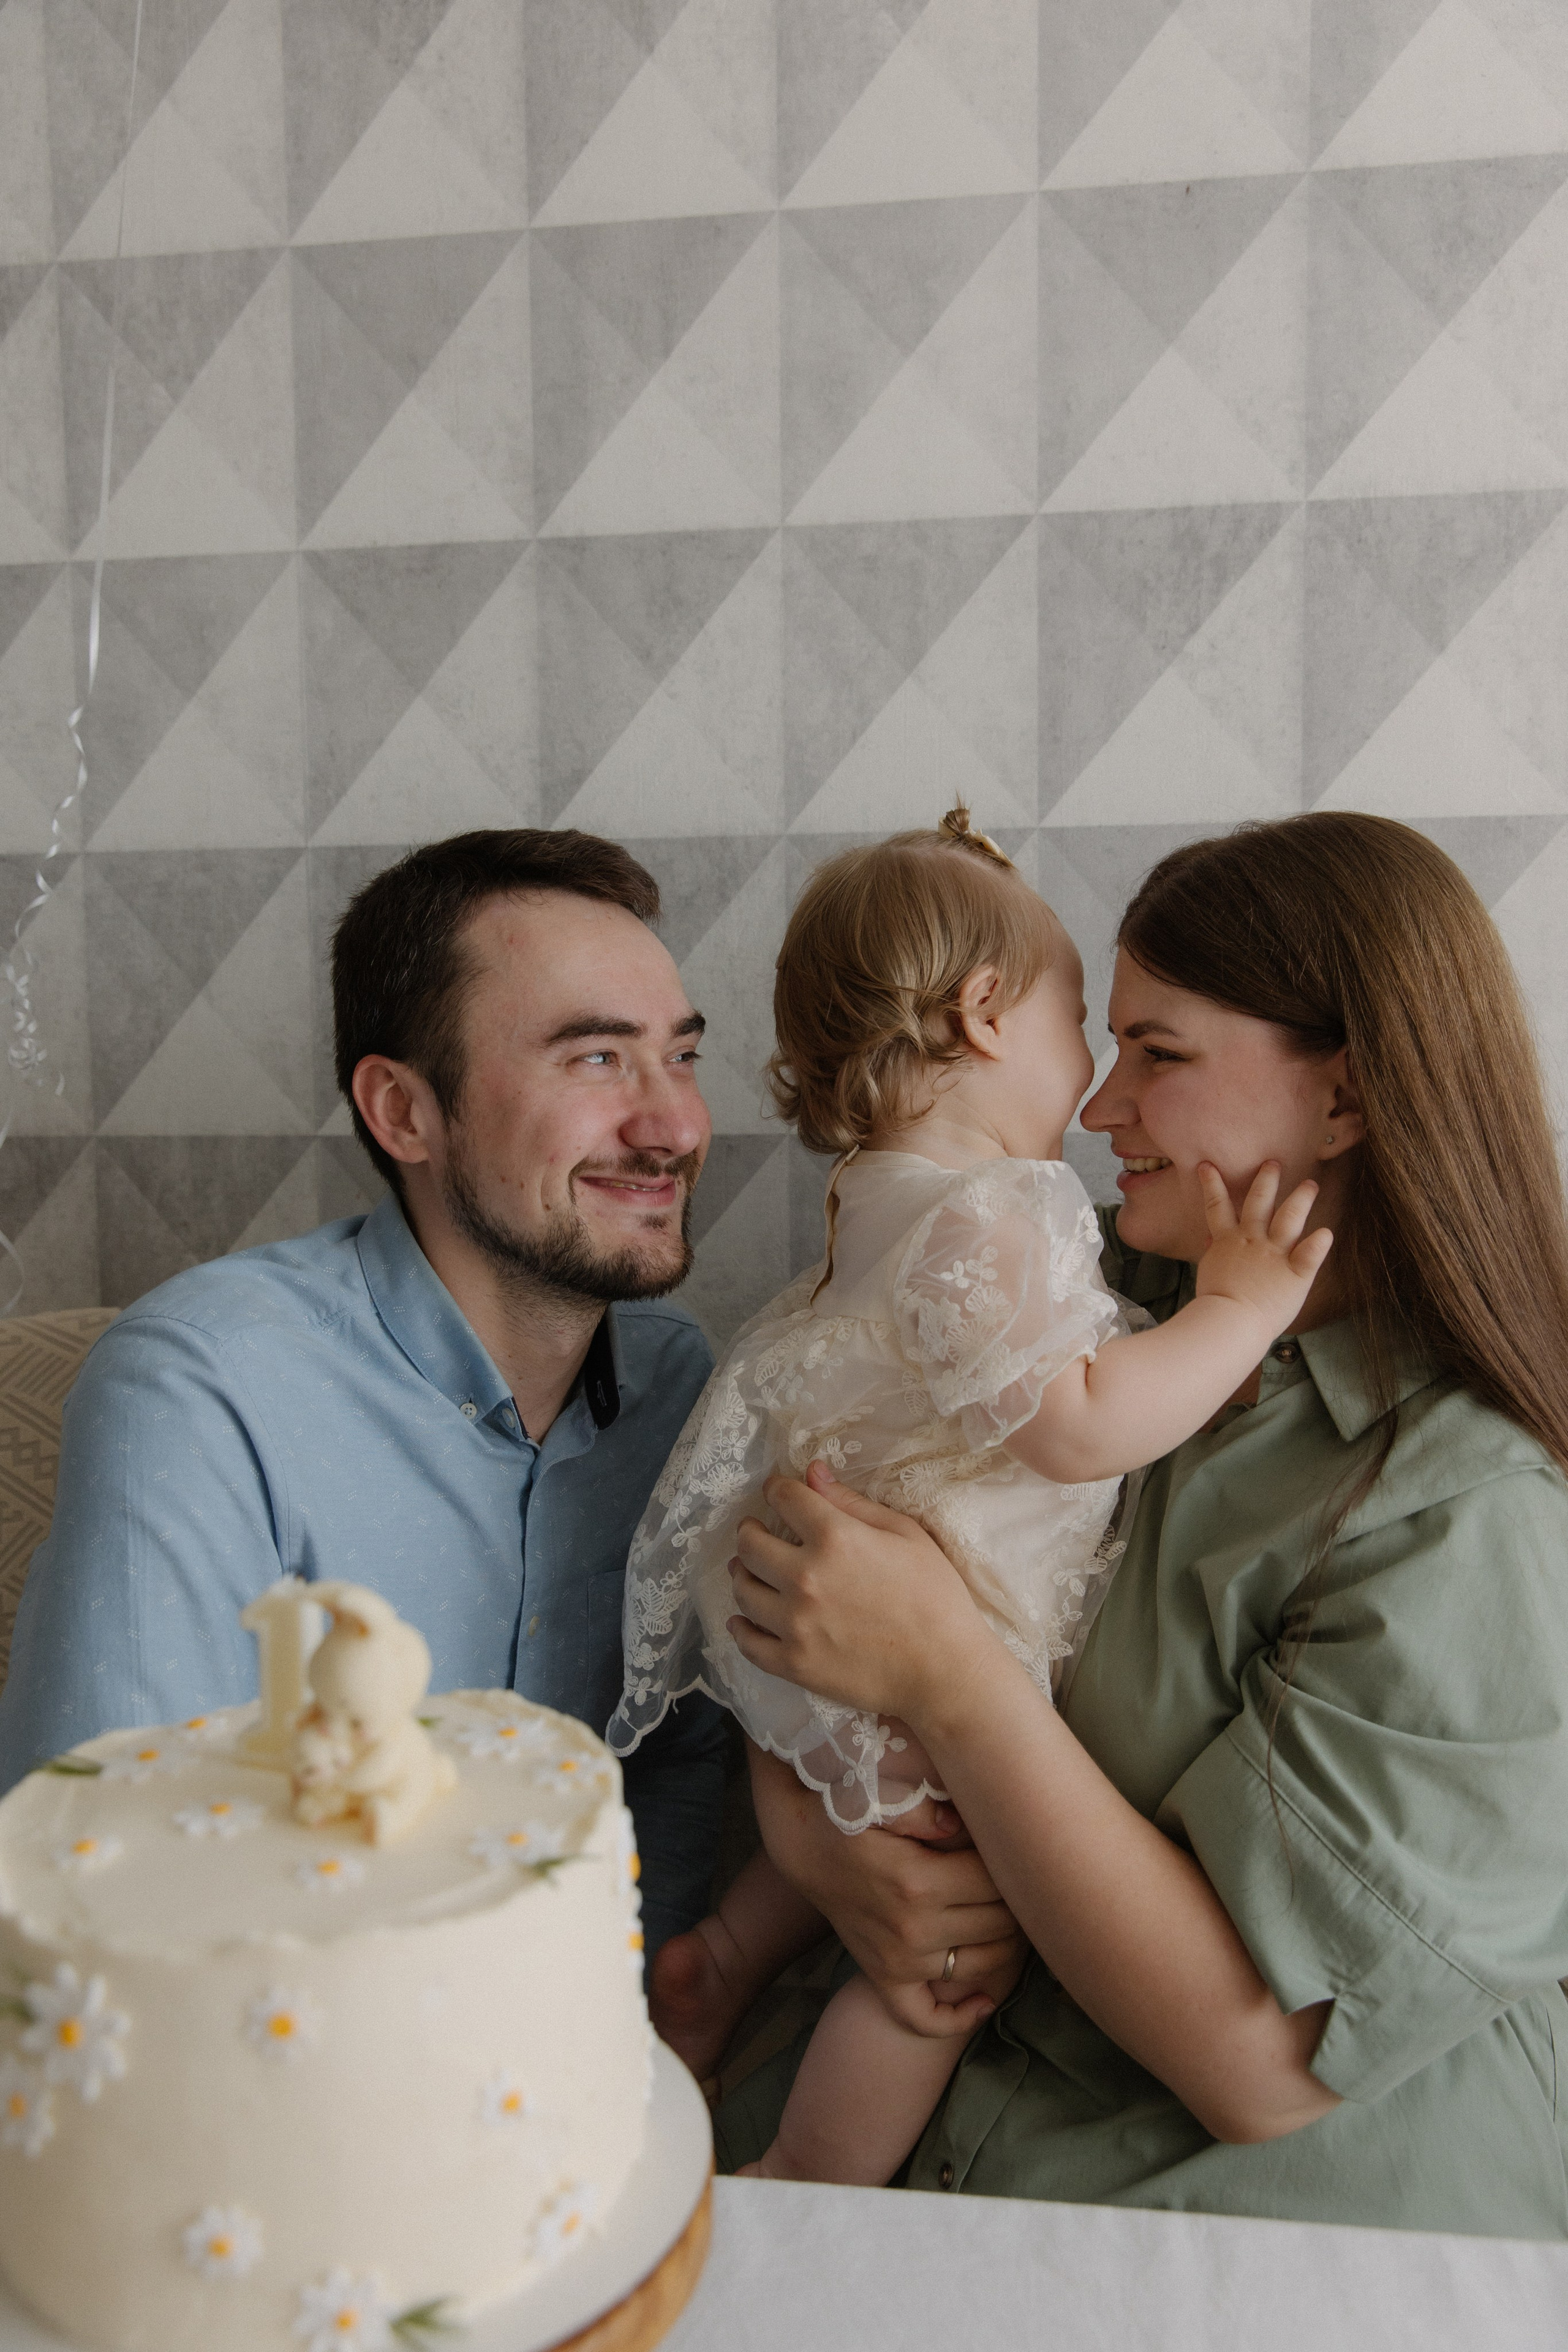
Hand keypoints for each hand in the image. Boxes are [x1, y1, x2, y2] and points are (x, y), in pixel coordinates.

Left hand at [727, 1468, 989, 1726]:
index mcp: (835, 1538)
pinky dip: (740, 1628)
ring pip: (743, 1591)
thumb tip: (813, 1472)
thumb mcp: (905, 1535)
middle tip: (755, 1531)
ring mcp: (794, 1624)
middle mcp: (804, 1577)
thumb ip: (853, 1503)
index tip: (777, 1492)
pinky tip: (743, 1620)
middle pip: (750, 1544)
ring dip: (743, 1574)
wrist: (944, 1672)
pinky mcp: (793, 1664)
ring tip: (749, 1572)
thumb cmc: (935, 1597)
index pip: (785, 1499)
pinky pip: (748, 1643)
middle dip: (750, 1531)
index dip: (777, 1489)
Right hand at [749, 1743, 1024, 1994]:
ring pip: (980, 1965)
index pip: (996, 1882)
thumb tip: (961, 1822)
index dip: (1014, 1864)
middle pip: (998, 1923)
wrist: (804, 1846)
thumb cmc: (849, 1813)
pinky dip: (960, 2019)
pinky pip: (924, 2017)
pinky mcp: (884, 1977)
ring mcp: (898, 1960)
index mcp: (919, 1881)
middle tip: (1024, 1881)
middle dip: (1019, 1902)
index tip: (1017, 1848)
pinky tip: (985, 2001)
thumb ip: (924, 1808)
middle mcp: (912, 1928)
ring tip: (1015, 1919)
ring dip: (1008, 1947)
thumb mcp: (881, 1798)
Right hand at [1193, 1161, 1331, 1337]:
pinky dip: (1319, 1243)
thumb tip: (1209, 1239)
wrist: (1229, 1323)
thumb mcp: (1208, 1273)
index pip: (1217, 1206)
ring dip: (1300, 1198)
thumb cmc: (1214, 1306)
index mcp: (1228, 1242)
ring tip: (1310, 1184)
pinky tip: (1327, 1232)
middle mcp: (1252, 1241)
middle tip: (1273, 1162)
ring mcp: (1275, 1255)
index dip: (1212, 1184)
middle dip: (1267, 1180)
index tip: (1207, 1164)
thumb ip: (1214, 1253)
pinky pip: (1310, 1254)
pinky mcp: (1296, 1274)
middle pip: (1259, 1202)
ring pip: (1289, 1218)